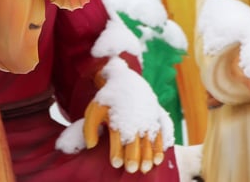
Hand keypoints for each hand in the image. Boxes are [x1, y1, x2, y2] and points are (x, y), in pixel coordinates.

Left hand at [81, 57, 167, 172]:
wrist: (126, 80)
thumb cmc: (108, 100)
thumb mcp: (94, 110)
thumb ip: (89, 128)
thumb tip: (91, 146)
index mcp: (118, 118)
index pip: (117, 140)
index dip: (117, 154)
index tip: (116, 164)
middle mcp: (134, 120)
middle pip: (134, 143)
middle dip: (133, 158)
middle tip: (131, 170)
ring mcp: (147, 119)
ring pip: (148, 142)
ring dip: (147, 157)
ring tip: (144, 169)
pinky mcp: (156, 118)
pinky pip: (160, 136)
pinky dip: (159, 149)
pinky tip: (157, 160)